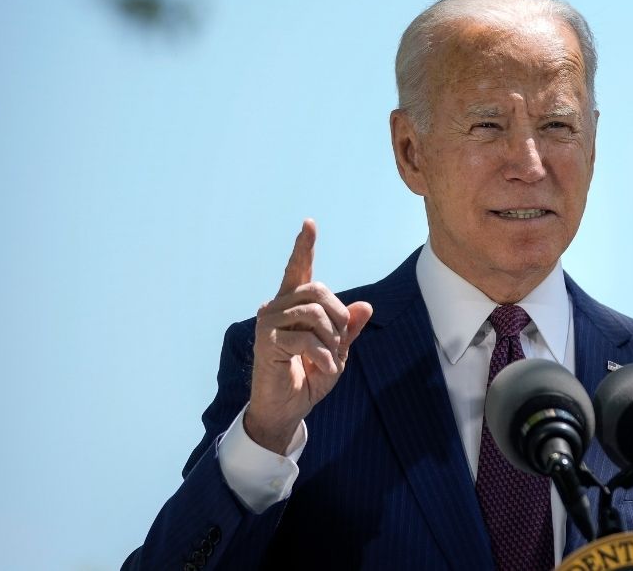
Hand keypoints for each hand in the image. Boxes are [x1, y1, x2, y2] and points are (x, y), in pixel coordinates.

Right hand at [245, 219, 372, 454]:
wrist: (286, 409)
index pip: (299, 270)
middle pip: (317, 291)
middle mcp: (276, 308)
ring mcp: (268, 323)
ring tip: (329, 358)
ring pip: (313, 313)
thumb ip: (348, 329)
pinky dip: (324, 356)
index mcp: (293, 306)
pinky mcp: (266, 342)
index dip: (304, 247)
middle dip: (338, 315)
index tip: (309, 223)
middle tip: (341, 340)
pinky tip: (324, 369)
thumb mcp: (337, 352)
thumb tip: (366, 306)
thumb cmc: (308, 377)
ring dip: (331, 339)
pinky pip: (306, 339)